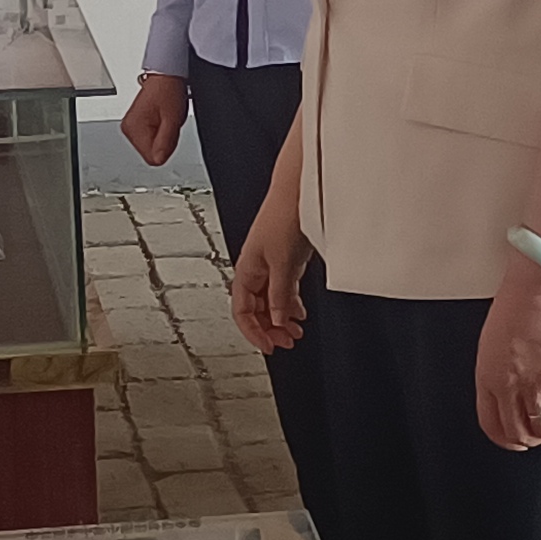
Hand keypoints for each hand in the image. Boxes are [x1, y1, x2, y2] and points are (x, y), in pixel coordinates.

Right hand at [120, 73, 186, 168]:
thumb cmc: (167, 90)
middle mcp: (128, 129)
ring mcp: (131, 127)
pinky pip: (151, 139)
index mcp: (133, 128)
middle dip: (164, 142)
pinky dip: (160, 132)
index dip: (166, 148)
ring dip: (162, 136)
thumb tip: (159, 160)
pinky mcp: (136, 124)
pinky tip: (162, 118)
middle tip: (168, 122)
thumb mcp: (172, 118)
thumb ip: (166, 142)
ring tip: (165, 118)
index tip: (169, 132)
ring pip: (151, 147)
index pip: (152, 158)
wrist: (165, 76)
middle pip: (151, 153)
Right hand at [232, 198, 310, 351]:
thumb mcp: (283, 264)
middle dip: (270, 329)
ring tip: (296, 331)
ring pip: (271, 301)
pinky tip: (299, 311)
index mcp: (246, 270)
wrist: (299, 191)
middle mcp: (255, 269)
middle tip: (287, 342)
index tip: (269, 348)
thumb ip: (280, 295)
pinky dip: (290, 303)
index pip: (241, 312)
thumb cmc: (284, 217)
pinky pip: (283, 289)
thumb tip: (278, 321)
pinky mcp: (286, 259)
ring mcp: (271, 264)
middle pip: (256, 309)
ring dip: (281, 318)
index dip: (253, 333)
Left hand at [474, 274, 540, 450]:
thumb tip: (507, 393)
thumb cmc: (515, 307)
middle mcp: (508, 386)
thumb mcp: (491, 345)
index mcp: (487, 377)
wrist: (538, 289)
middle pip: (517, 433)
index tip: (514, 439)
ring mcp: (534, 384)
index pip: (490, 424)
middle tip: (539, 436)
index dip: (504, 439)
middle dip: (529, 441)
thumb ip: (496, 372)